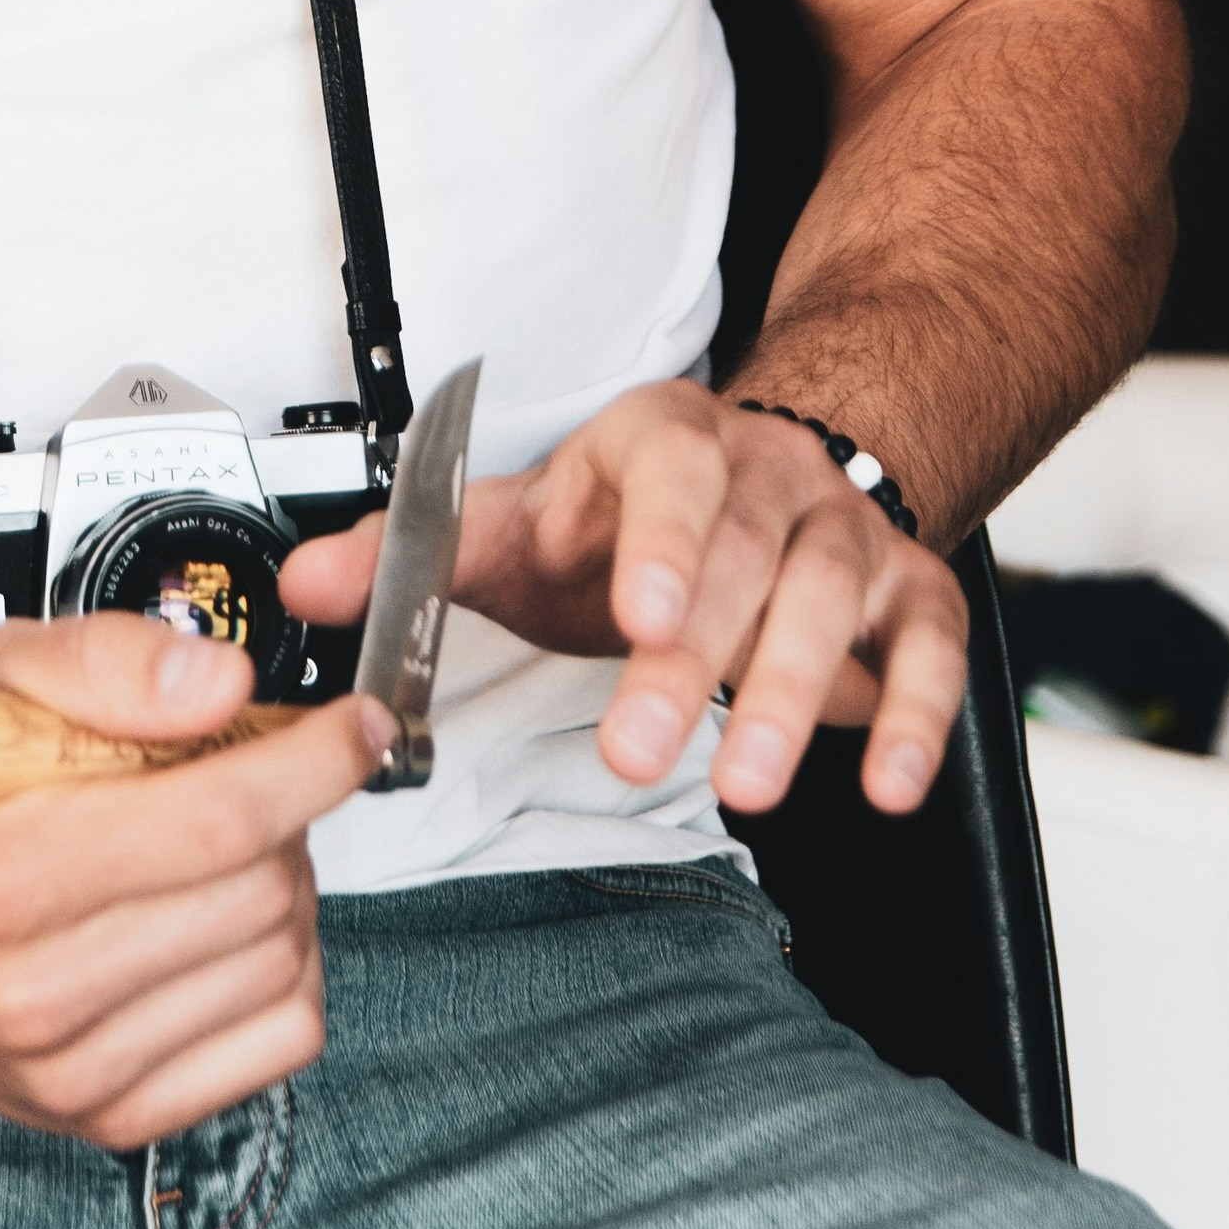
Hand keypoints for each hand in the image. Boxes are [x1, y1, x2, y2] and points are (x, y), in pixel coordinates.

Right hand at [0, 615, 392, 1148]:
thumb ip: (110, 657)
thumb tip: (223, 685)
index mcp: (0, 869)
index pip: (218, 819)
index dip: (314, 761)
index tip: (354, 726)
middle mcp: (31, 987)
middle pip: (261, 890)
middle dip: (288, 813)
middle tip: (253, 776)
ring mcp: (72, 1069)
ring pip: (281, 965)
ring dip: (288, 889)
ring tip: (225, 849)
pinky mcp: (109, 1119)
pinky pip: (278, 1044)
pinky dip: (286, 974)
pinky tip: (230, 925)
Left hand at [280, 385, 968, 820]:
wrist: (754, 478)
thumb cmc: (616, 520)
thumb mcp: (508, 523)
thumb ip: (407, 555)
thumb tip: (300, 588)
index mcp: (657, 442)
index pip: (667, 473)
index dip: (660, 542)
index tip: (637, 615)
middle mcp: (762, 474)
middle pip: (742, 554)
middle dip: (696, 659)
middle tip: (640, 752)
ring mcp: (842, 531)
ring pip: (830, 600)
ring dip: (792, 697)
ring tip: (745, 786)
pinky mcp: (907, 592)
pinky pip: (928, 647)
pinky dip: (916, 716)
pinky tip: (890, 785)